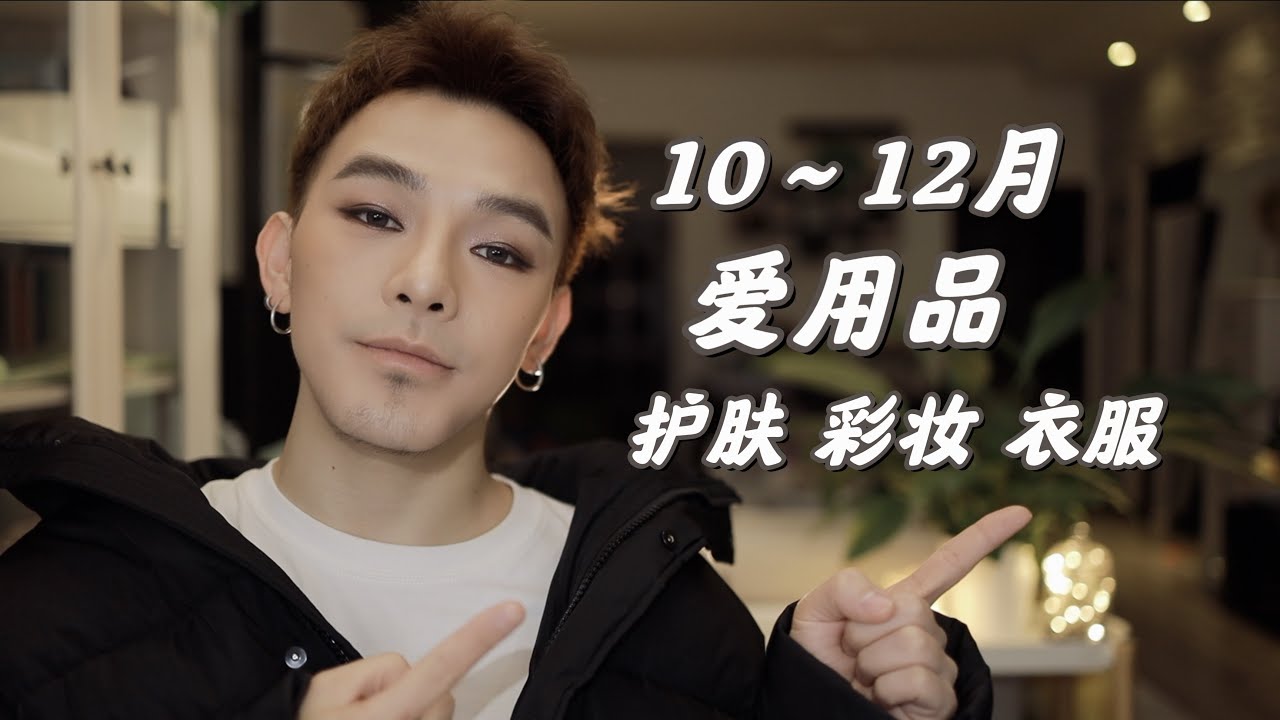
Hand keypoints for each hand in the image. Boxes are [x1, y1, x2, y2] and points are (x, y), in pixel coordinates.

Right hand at [298, 601, 524, 719]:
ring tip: (367, 718)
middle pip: (440, 691)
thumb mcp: (330, 689)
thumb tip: (408, 675)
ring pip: (437, 710)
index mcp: (389, 715)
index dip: (478, 637)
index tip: (512, 610)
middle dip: (411, 689)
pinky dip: (416, 717)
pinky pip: (432, 718)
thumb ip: (377, 670)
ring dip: (412, 710)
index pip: (441, 666)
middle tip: (362, 707)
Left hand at [790, 506, 1031, 719]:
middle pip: (911, 610)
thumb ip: (844, 588)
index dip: (983, 537)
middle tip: (853, 652)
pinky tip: (882, 698)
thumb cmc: (818, 660)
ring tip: (865, 677)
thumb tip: (888, 603)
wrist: (814, 705)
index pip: (949, 565)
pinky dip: (888, 689)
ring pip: (913, 645)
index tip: (1020, 513)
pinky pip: (918, 680)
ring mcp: (938, 667)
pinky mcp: (940, 699)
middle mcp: (929, 632)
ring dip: (873, 662)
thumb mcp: (815, 610)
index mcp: (904, 602)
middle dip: (866, 631)